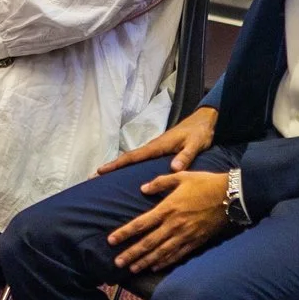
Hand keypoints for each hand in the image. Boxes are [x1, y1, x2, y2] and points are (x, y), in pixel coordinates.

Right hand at [98, 106, 219, 175]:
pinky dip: (130, 165)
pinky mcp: (161, 150)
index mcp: (158, 146)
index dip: (117, 164)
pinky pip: (141, 159)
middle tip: (93, 177)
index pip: (133, 156)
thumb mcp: (195, 145)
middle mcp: (153, 147)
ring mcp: (156, 148)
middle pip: (128, 159)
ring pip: (134, 159)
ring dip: (119, 167)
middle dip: (111, 167)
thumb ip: (185, 156)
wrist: (205, 121)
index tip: (100, 171)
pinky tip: (128, 174)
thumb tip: (173, 169)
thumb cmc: (199, 132)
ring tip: (105, 178)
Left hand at [108, 168, 231, 273]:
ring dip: (145, 262)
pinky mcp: (196, 241)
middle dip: (131, 254)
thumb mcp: (181, 176)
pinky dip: (165, 262)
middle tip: (117, 263)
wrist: (231, 196)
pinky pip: (178, 255)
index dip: (125, 233)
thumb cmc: (205, 183)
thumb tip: (142, 189)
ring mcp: (185, 235)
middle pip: (148, 243)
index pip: (141, 224)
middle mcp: (174, 225)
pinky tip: (155, 267)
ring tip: (132, 269)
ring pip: (161, 252)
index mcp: (167, 208)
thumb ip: (160, 183)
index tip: (111, 240)